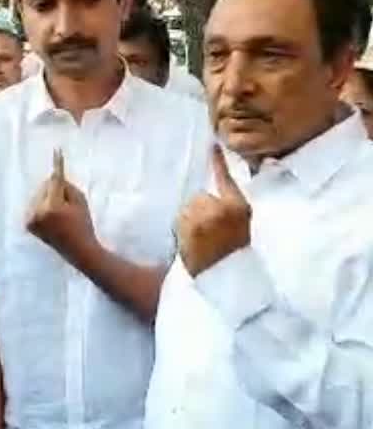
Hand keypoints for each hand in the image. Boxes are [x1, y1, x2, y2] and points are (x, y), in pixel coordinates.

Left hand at [26, 150, 98, 269]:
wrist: (78, 250)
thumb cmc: (83, 224)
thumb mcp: (80, 202)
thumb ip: (67, 187)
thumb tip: (55, 177)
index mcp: (52, 206)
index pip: (54, 181)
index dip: (57, 166)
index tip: (57, 151)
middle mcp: (37, 212)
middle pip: (44, 187)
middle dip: (54, 189)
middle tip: (66, 204)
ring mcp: (30, 218)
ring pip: (38, 195)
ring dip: (47, 198)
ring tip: (59, 214)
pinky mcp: (28, 223)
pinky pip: (34, 205)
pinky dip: (42, 206)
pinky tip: (52, 218)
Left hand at [177, 146, 250, 276]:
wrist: (232, 283)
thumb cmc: (241, 255)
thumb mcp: (249, 227)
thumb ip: (238, 207)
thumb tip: (228, 193)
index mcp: (239, 208)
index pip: (226, 180)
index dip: (219, 163)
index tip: (212, 146)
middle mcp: (218, 210)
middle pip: (200, 198)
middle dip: (204, 210)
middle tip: (214, 232)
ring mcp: (199, 221)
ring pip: (188, 211)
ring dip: (192, 221)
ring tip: (205, 241)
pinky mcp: (184, 232)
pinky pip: (180, 223)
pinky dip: (184, 231)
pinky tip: (195, 245)